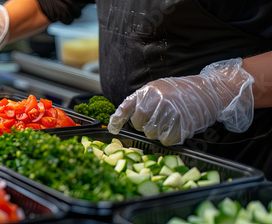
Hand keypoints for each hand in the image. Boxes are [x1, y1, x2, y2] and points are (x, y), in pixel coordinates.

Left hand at [108, 58, 254, 144]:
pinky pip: (166, 140)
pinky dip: (170, 138)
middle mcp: (155, 101)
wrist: (211, 91)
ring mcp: (168, 113)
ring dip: (159, 132)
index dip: (116, 120)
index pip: (126, 107)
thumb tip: (127, 117)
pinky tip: (178, 127)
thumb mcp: (159, 88)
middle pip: (138, 125)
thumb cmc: (183, 91)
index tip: (112, 129)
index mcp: (148, 91)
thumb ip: (143, 100)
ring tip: (171, 120)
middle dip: (146, 125)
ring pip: (151, 134)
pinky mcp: (180, 125)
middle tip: (159, 118)